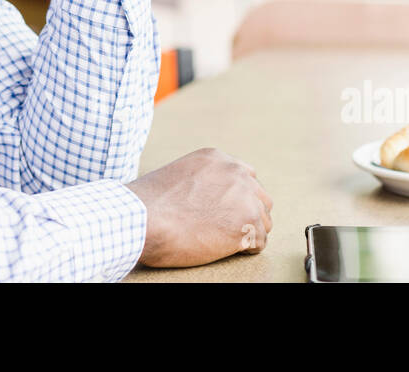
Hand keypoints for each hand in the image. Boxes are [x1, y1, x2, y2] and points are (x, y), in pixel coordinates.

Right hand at [123, 148, 273, 267]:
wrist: (143, 218)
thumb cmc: (149, 204)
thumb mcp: (178, 174)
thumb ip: (202, 181)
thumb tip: (209, 197)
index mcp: (217, 159)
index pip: (245, 176)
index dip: (238, 197)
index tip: (229, 210)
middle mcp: (235, 173)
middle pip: (260, 197)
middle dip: (247, 214)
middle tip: (230, 229)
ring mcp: (244, 198)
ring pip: (264, 220)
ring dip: (250, 232)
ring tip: (228, 241)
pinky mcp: (246, 225)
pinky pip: (260, 242)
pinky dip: (248, 249)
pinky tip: (230, 250)